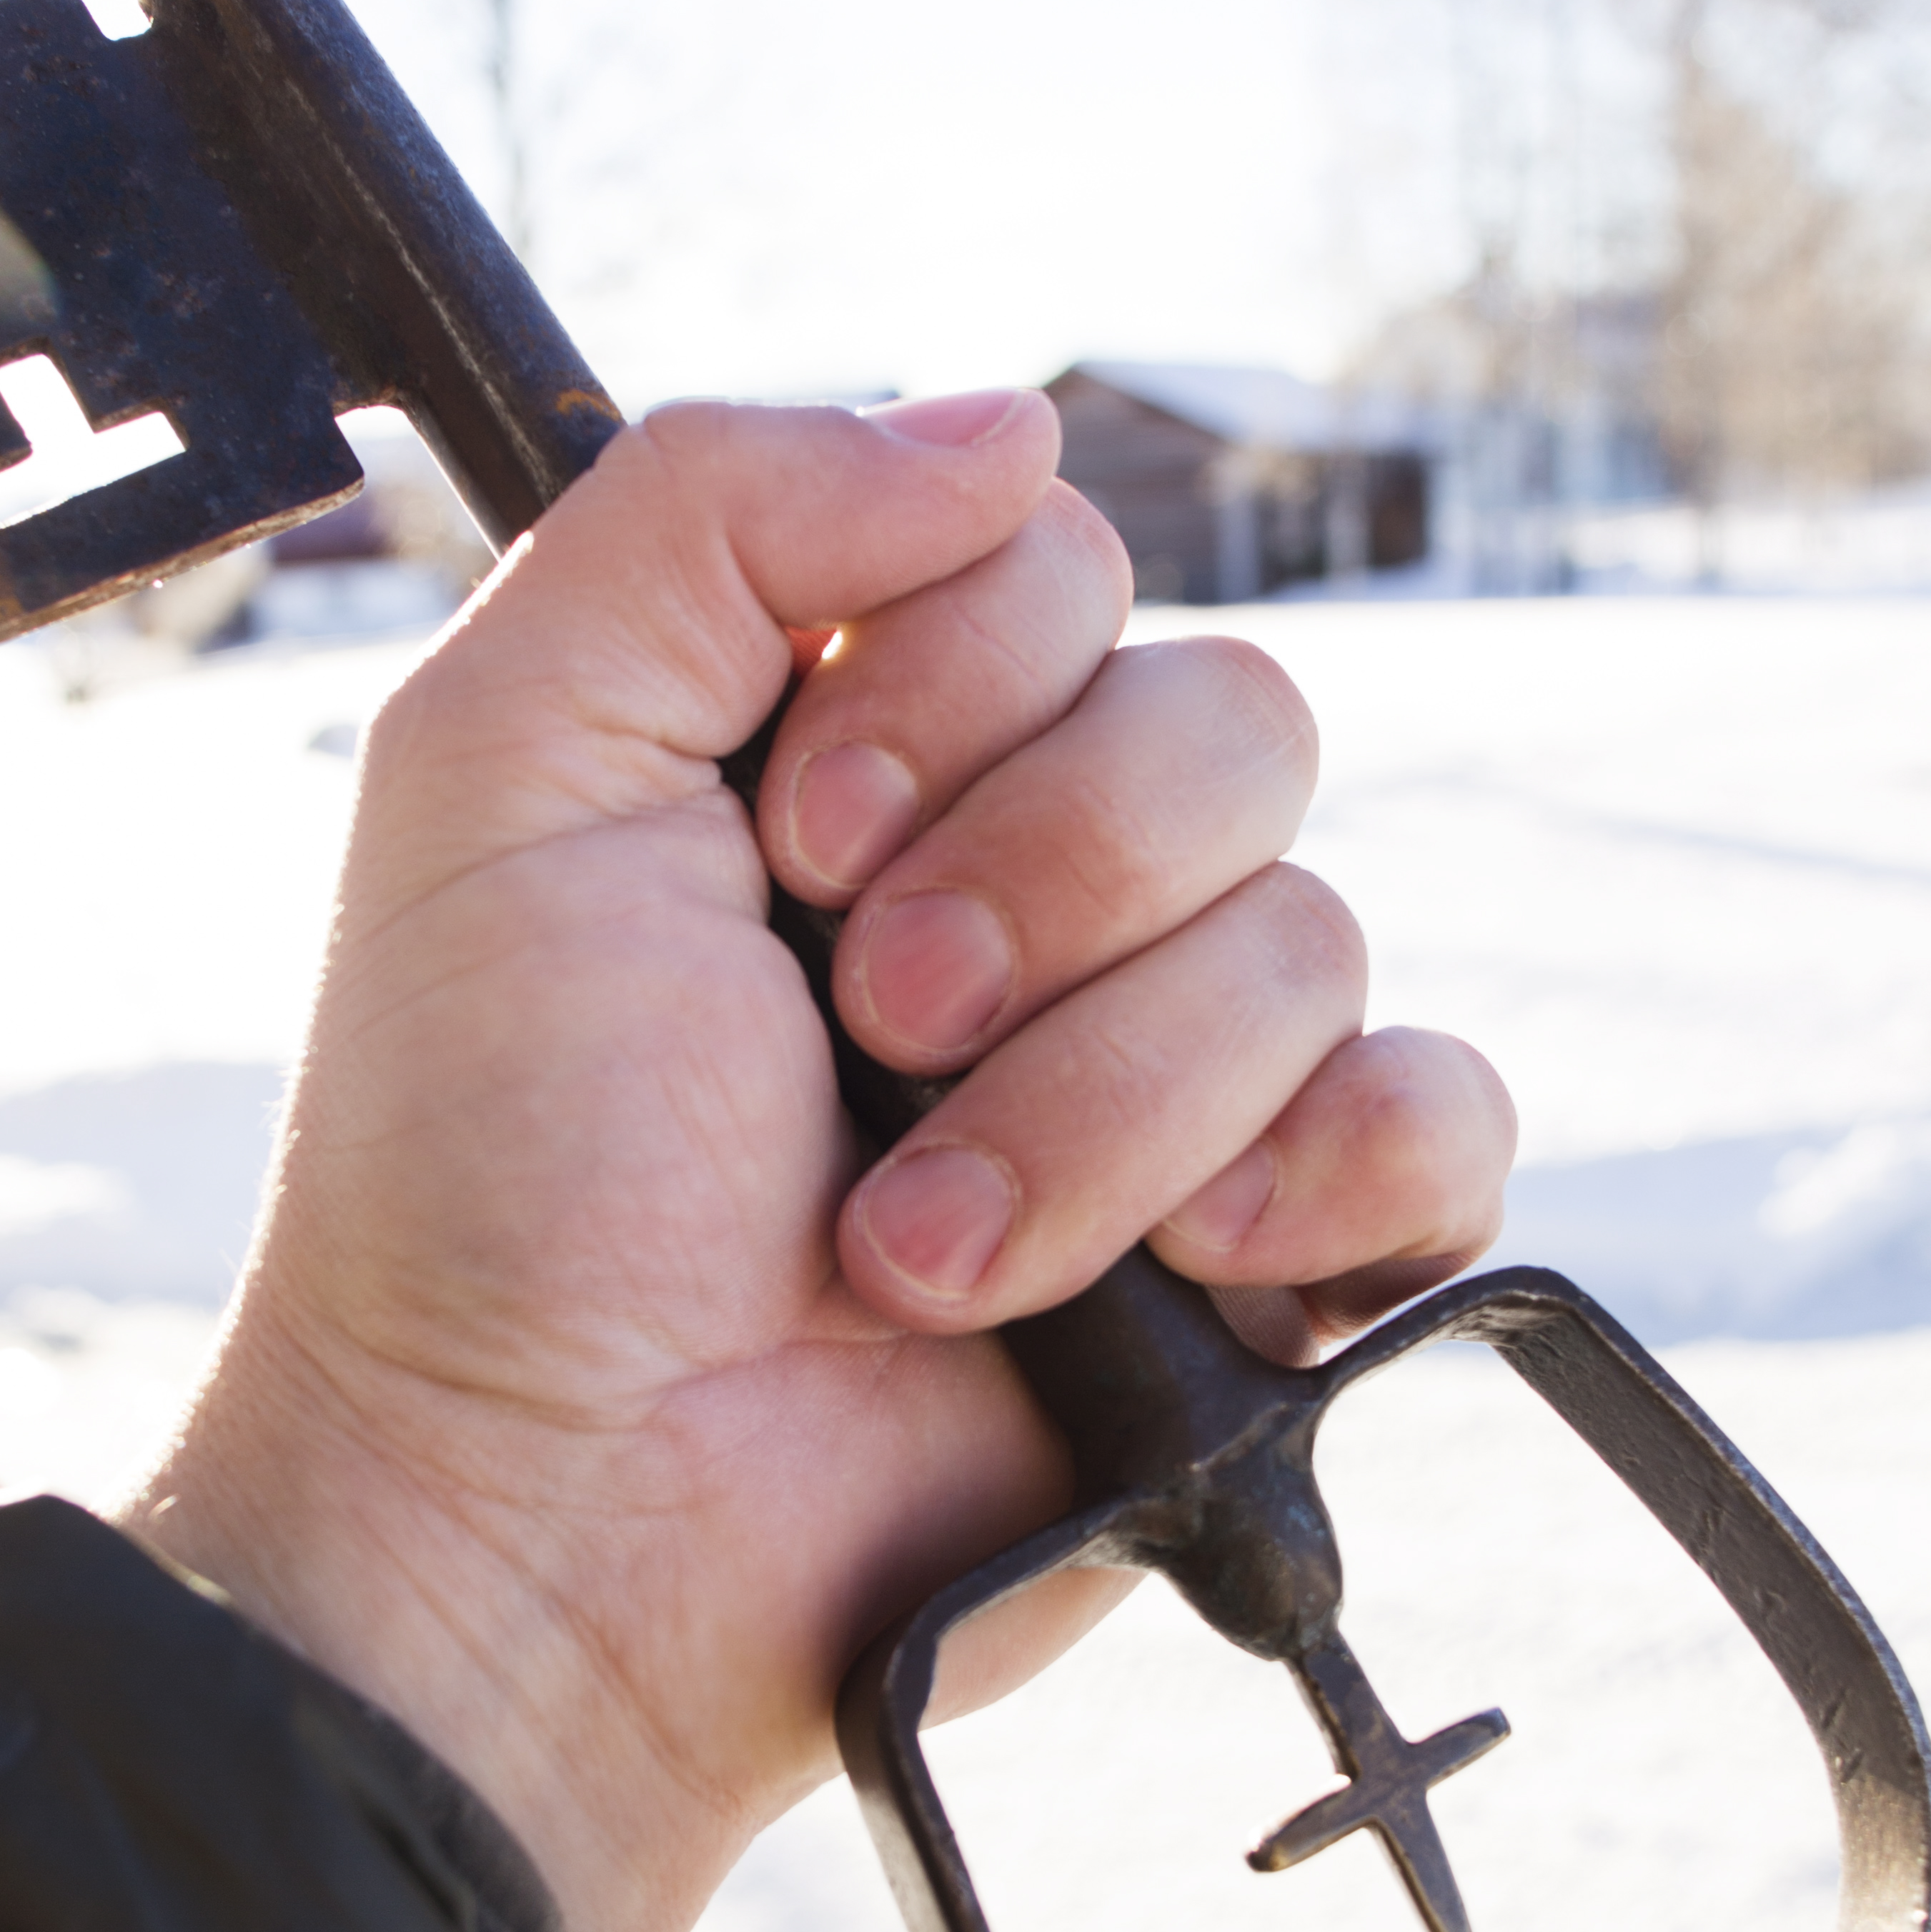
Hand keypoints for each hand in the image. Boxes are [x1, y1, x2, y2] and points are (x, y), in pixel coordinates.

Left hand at [123, 393, 1513, 1931]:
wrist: (548, 1512)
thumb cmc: (486, 1165)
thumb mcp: (504, 756)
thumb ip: (711, 505)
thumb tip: (1009, 420)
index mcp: (872, 751)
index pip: (1062, 565)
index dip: (948, 688)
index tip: (789, 848)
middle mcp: (1040, 889)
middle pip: (1229, 726)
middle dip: (1037, 892)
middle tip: (857, 1034)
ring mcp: (1169, 1079)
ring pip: (1310, 939)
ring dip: (1092, 1107)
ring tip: (904, 1247)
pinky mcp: (1276, 1265)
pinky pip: (1444, 1119)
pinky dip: (1334, 1172)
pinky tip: (1189, 1271)